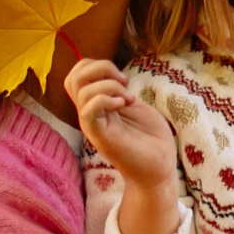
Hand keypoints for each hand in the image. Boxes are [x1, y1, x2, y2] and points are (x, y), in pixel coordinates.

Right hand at [65, 58, 181, 233]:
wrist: (160, 168)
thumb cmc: (150, 138)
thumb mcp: (134, 106)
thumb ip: (119, 90)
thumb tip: (113, 76)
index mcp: (96, 104)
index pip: (78, 74)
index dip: (97, 65)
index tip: (123, 79)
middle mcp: (89, 113)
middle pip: (73, 78)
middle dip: (100, 68)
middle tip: (125, 83)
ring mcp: (93, 125)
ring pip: (81, 91)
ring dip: (110, 86)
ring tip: (129, 99)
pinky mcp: (100, 136)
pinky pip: (87, 111)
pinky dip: (105, 99)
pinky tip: (123, 105)